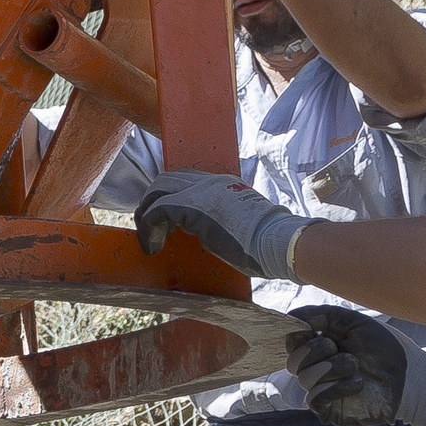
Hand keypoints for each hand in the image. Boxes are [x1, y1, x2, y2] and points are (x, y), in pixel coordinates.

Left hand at [133, 170, 303, 278]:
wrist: (278, 240)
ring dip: (147, 214)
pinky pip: (158, 210)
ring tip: (147, 237)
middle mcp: (210, 182)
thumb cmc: (269, 241)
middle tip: (149, 225)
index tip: (167, 222)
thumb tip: (217, 233)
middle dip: (151, 201)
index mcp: (224, 184)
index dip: (170, 197)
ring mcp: (201, 192)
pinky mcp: (192, 207)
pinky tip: (153, 246)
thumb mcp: (244, 222)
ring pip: (158, 190)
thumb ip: (226, 219)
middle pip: (166, 179)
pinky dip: (149, 227)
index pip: (186, 179)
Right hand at [284, 303, 425, 425]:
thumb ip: (322, 314)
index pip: (293, 342)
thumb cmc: (388, 348)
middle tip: (339, 348)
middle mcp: (320, 368)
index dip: (299, 335)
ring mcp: (324, 390)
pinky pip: (315, 398)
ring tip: (355, 366)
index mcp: (324, 346)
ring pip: (304, 378)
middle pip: (293, 360)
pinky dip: (336, 387)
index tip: (314, 329)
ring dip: (331, 367)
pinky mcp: (331, 409)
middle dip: (315, 350)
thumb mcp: (354, 322)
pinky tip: (358, 384)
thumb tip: (292, 317)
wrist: (413, 378)